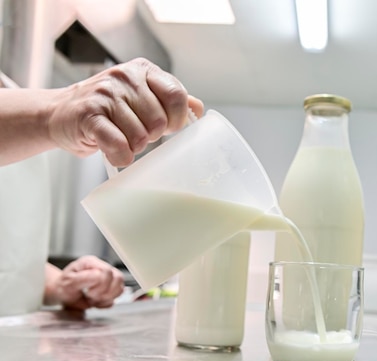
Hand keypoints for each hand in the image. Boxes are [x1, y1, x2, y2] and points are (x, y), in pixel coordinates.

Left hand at [45, 256, 124, 309]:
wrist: (62, 295)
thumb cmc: (63, 287)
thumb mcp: (68, 282)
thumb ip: (83, 278)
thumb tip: (99, 276)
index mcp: (91, 262)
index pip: (107, 271)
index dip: (100, 285)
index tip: (88, 291)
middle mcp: (102, 268)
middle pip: (118, 278)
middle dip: (104, 292)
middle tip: (90, 296)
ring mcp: (108, 277)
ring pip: (121, 287)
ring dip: (107, 297)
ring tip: (94, 298)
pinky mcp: (111, 287)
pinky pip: (118, 295)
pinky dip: (107, 301)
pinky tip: (97, 301)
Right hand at [48, 58, 203, 165]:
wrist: (59, 113)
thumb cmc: (108, 109)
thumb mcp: (142, 97)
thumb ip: (170, 101)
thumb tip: (198, 109)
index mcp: (144, 70)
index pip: (176, 96)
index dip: (177, 120)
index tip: (168, 129)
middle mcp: (125, 77)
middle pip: (159, 121)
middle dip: (152, 136)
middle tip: (136, 133)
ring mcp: (106, 94)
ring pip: (140, 136)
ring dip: (134, 146)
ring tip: (120, 138)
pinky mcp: (88, 114)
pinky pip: (117, 143)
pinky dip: (120, 155)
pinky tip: (116, 153)